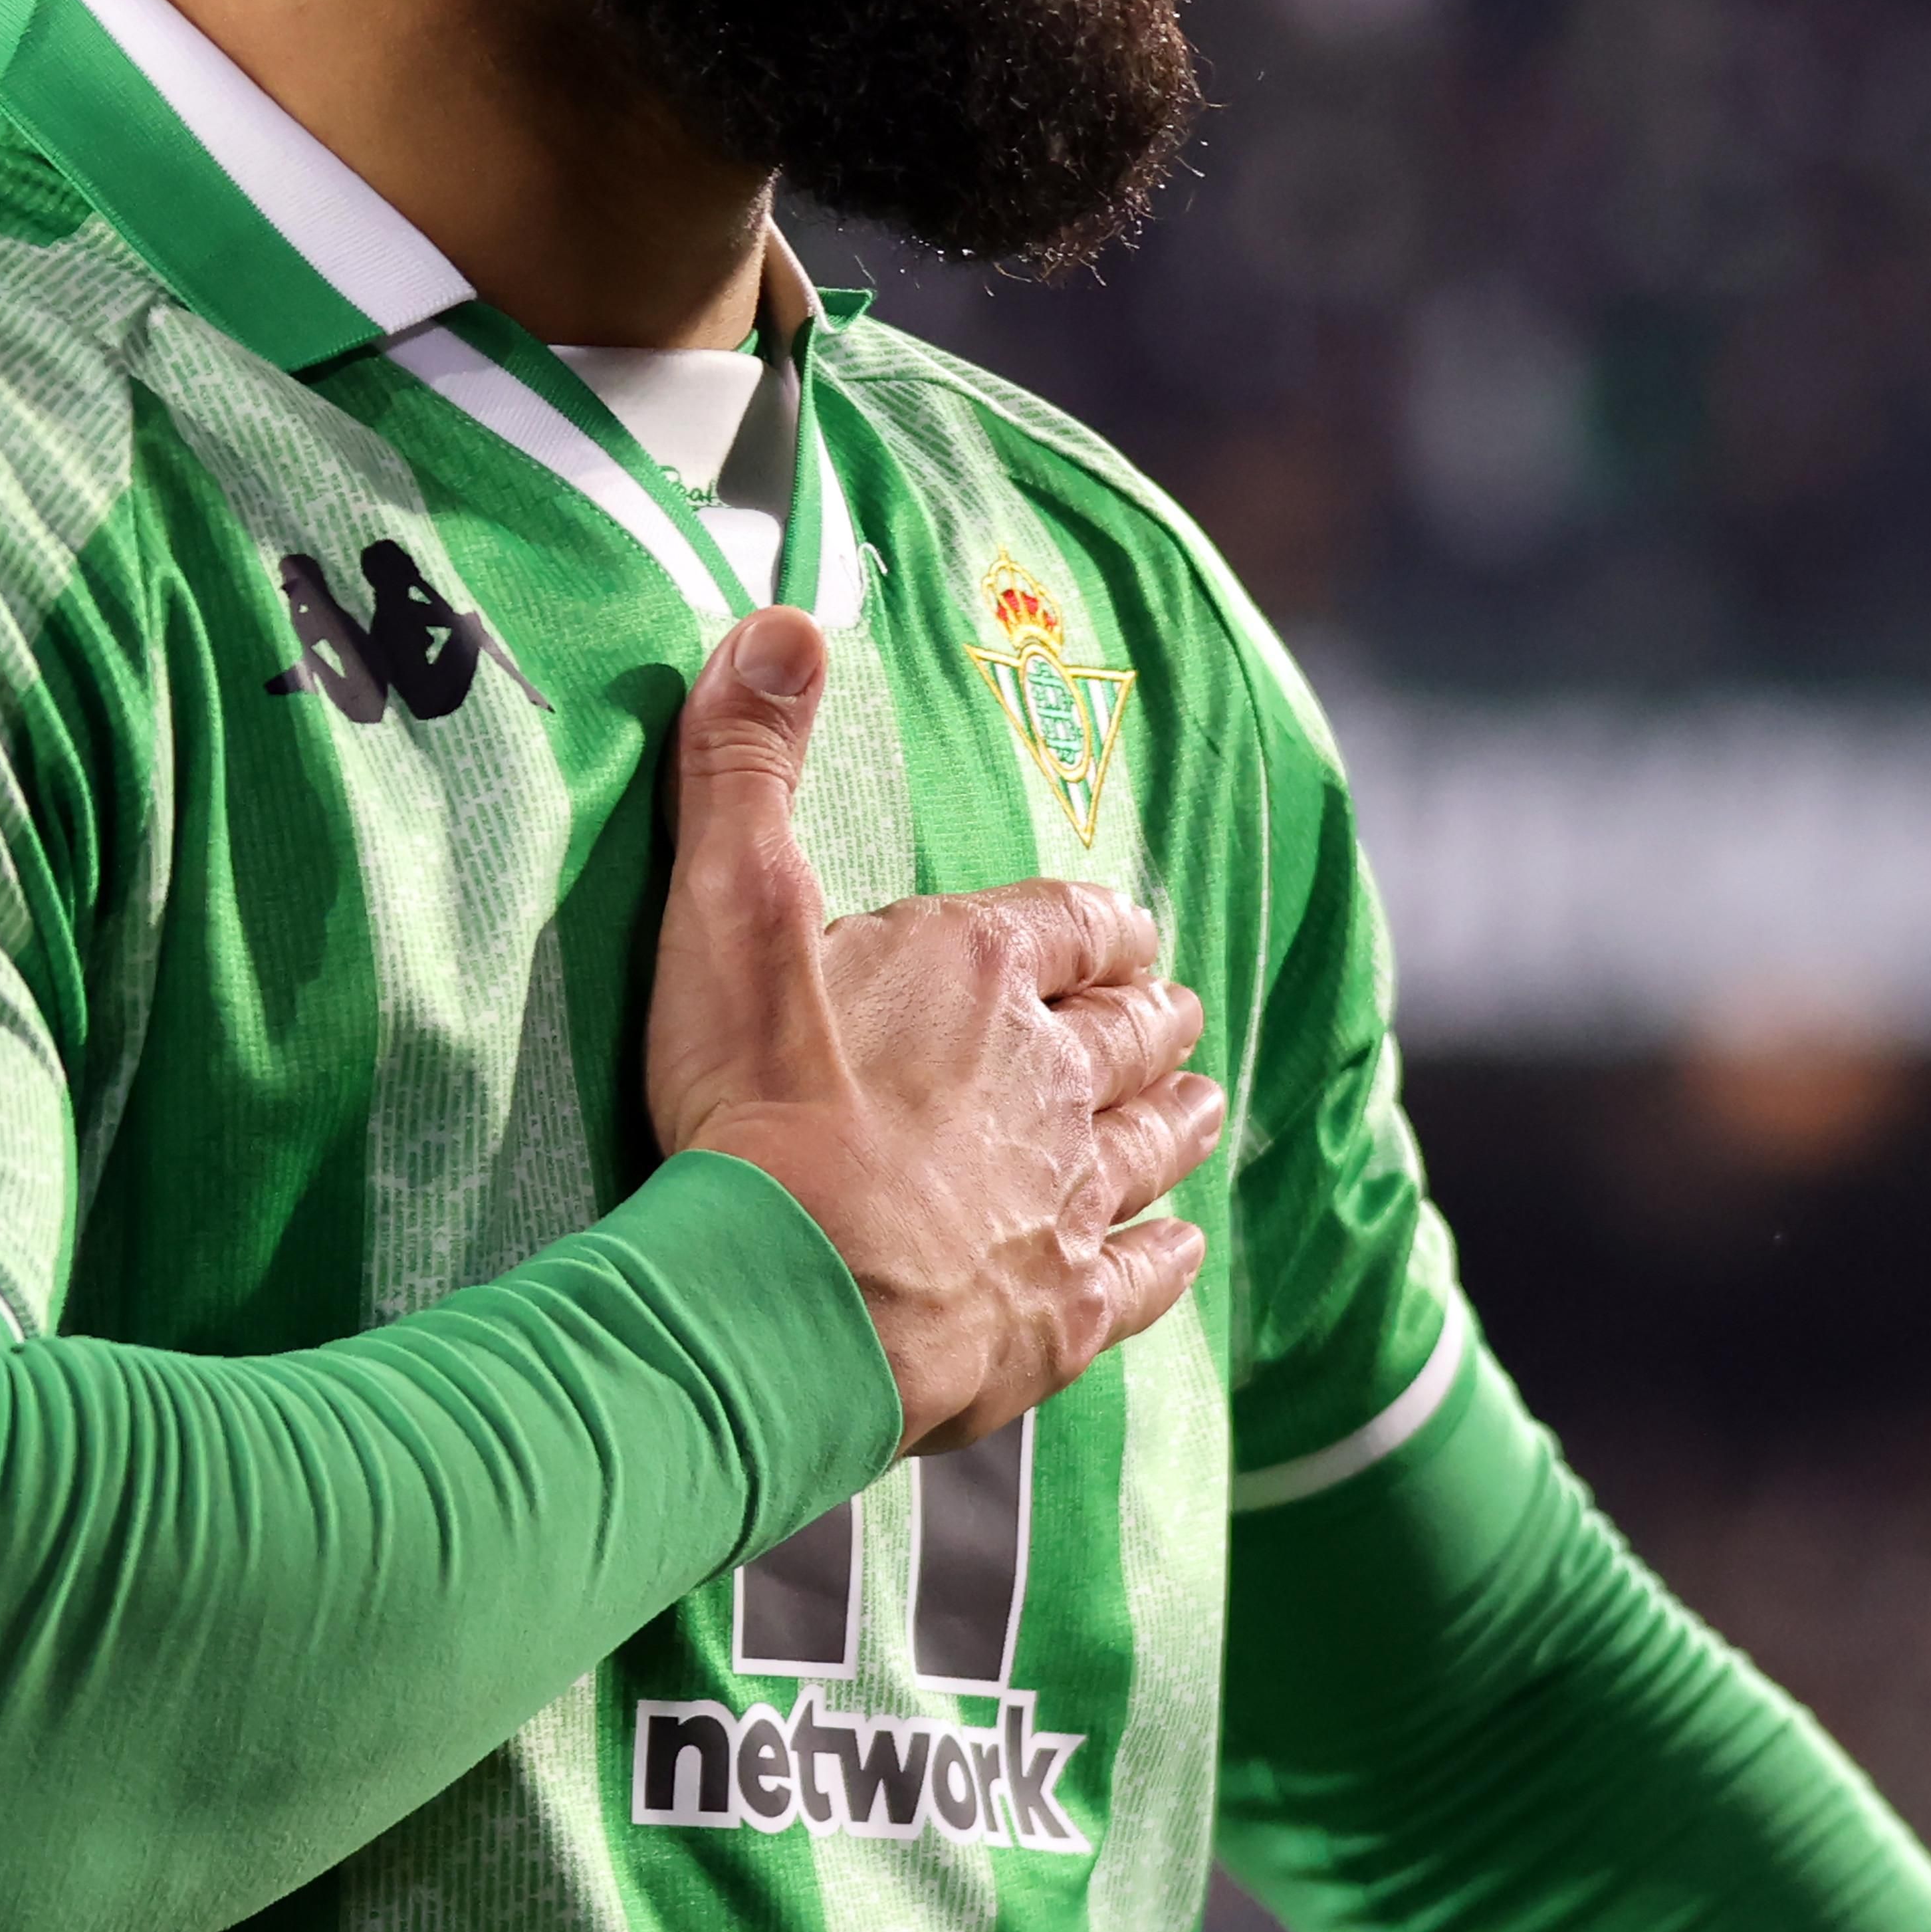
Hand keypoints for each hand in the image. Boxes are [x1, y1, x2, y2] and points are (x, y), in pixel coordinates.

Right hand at [642, 607, 1221, 1451]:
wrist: (786, 1293)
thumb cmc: (754, 1098)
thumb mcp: (729, 900)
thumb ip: (748, 762)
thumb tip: (782, 620)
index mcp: (978, 972)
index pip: (1068, 925)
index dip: (1098, 924)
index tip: (1126, 927)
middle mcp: (1048, 1078)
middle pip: (1124, 1034)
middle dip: (1149, 1017)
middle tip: (1175, 1011)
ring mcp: (1065, 1199)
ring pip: (1150, 1145)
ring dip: (1176, 1119)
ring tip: (1201, 1103)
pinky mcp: (1061, 1311)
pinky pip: (1141, 1278)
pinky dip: (1168, 1260)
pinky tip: (1185, 1249)